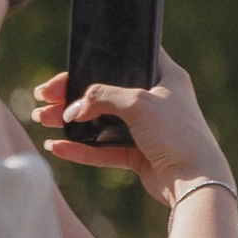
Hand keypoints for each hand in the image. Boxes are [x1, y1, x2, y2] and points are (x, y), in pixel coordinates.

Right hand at [35, 47, 237, 213]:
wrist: (195, 180)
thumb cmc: (176, 133)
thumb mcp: (137, 103)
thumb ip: (101, 97)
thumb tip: (73, 109)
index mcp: (166, 77)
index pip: (129, 57)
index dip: (100, 57)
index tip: (71, 63)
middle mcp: (157, 100)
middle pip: (107, 91)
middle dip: (73, 94)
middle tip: (43, 96)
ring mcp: (147, 129)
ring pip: (101, 121)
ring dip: (72, 120)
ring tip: (42, 120)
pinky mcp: (139, 154)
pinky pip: (103, 149)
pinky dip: (81, 148)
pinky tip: (57, 147)